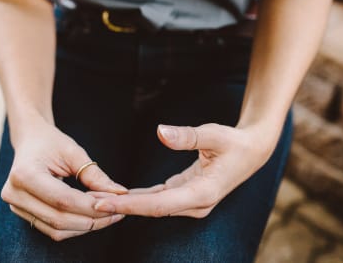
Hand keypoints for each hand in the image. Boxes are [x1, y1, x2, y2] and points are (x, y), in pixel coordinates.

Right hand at [1, 117, 127, 240]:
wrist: (30, 140)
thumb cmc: (51, 142)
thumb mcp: (74, 152)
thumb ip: (94, 174)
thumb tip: (119, 193)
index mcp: (24, 174)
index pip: (62, 200)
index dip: (90, 205)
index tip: (114, 203)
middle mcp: (15, 194)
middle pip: (59, 219)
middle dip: (92, 218)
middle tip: (116, 209)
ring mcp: (16, 207)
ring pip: (57, 230)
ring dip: (86, 225)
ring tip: (107, 213)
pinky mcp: (23, 214)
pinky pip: (52, 229)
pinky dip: (75, 226)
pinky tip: (92, 216)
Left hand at [94, 123, 276, 217]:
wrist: (253, 151)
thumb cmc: (234, 142)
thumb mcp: (214, 134)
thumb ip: (188, 135)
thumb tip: (160, 131)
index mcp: (202, 194)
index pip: (158, 205)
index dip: (129, 206)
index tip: (102, 204)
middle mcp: (195, 204)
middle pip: (151, 210)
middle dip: (120, 207)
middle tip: (89, 201)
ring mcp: (191, 202)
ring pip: (153, 207)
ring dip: (127, 204)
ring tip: (98, 199)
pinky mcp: (187, 195)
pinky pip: (158, 200)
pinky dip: (139, 199)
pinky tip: (120, 196)